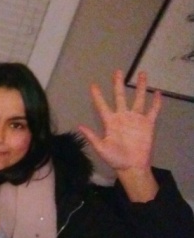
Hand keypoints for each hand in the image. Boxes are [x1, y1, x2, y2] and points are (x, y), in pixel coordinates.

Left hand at [78, 70, 160, 201]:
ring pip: (138, 99)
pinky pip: (153, 111)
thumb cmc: (115, 159)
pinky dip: (156, 102)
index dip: (97, 96)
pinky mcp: (147, 124)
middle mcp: (122, 117)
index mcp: (110, 122)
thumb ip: (91, 136)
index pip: (102, 106)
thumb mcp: (101, 148)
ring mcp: (135, 119)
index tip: (93, 85)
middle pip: (120, 97)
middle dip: (118, 84)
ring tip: (142, 74)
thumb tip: (79, 126)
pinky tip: (157, 93)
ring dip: (140, 87)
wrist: (131, 166)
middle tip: (117, 71)